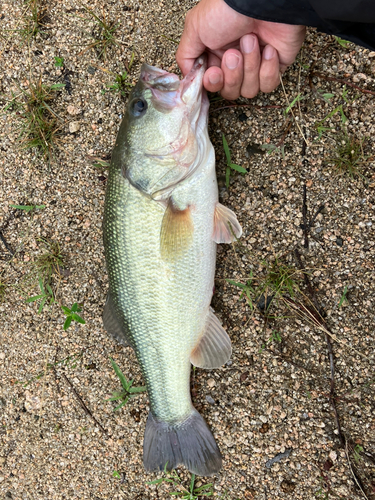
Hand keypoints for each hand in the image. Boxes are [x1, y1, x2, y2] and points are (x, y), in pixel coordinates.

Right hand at [176, 0, 305, 99]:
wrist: (263, 1)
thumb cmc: (227, 9)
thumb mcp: (194, 28)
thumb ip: (185, 57)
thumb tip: (188, 78)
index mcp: (215, 55)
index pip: (212, 85)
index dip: (213, 83)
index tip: (214, 72)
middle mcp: (234, 63)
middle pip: (230, 91)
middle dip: (233, 74)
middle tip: (234, 53)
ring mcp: (255, 66)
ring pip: (248, 90)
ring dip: (250, 66)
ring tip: (252, 41)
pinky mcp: (275, 67)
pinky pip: (268, 85)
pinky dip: (268, 68)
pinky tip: (269, 48)